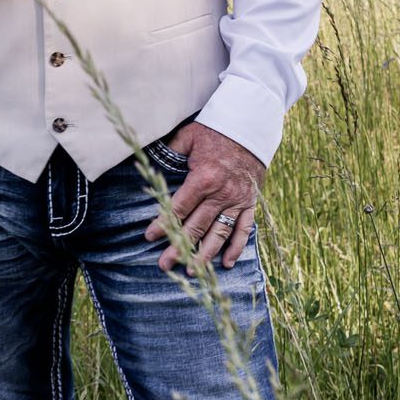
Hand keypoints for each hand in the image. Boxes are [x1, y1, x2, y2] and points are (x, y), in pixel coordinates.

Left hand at [145, 121, 263, 272]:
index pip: (179, 208)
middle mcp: (221, 194)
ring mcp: (237, 201)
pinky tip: (227, 263)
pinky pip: (244, 229)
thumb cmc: (215, 131)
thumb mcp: (189, 136)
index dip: (163, 224)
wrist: (251, 127)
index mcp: (203, 178)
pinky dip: (236, 247)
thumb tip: (147, 161)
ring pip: (219, 234)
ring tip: (192, 271)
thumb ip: (170, 151)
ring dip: (205, 254)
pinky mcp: (250, 203)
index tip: (150, 236)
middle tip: (165, 264)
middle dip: (179, 247)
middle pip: (196, 227)